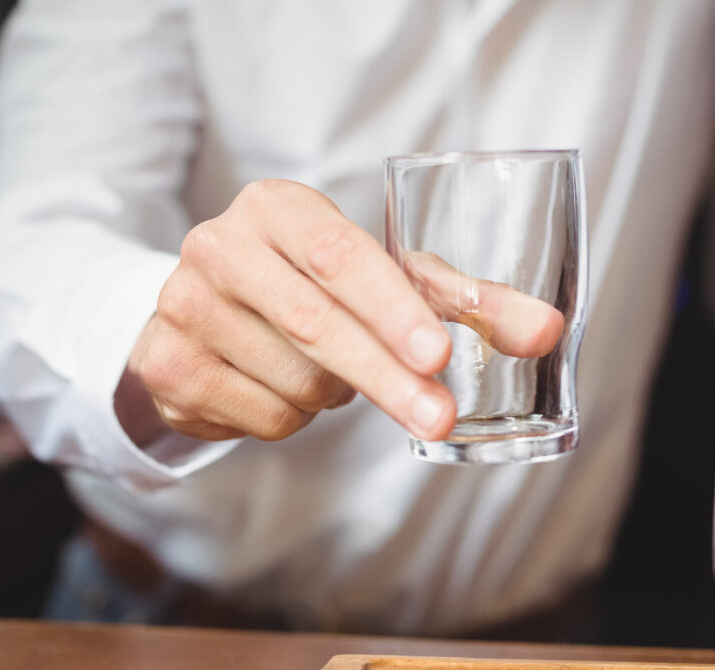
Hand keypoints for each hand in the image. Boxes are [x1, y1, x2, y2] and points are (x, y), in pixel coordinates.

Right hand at [117, 179, 562, 445]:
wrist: (200, 316)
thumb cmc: (312, 288)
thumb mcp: (385, 279)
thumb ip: (465, 303)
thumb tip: (546, 332)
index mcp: (275, 207)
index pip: (340, 257)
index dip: (391, 309)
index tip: (438, 356)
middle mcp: (219, 247)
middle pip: (318, 326)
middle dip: (388, 378)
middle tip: (439, 417)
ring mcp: (184, 308)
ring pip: (297, 381)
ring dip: (339, 395)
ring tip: (333, 371)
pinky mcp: (167, 366)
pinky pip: (266, 417)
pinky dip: (298, 418)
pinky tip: (288, 388)